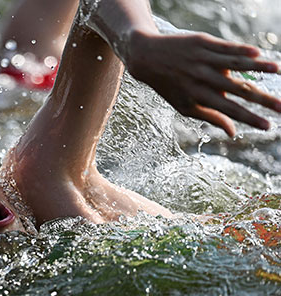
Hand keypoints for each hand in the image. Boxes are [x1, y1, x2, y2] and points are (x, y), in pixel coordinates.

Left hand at [124, 30, 280, 136]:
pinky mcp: (201, 42)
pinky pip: (224, 47)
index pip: (229, 110)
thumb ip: (210, 117)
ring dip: (257, 67)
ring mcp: (202, 59)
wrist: (147, 58)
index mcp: (198, 96)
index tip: (268, 126)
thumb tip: (233, 133)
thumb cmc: (169, 85)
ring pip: (233, 64)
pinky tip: (257, 54)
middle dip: (262, 99)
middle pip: (237, 90)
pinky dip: (241, 50)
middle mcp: (201, 78)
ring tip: (277, 70)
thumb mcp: (184, 106)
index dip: (249, 119)